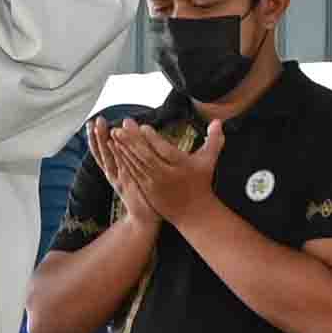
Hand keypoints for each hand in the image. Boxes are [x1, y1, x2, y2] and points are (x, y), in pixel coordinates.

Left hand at [95, 118, 224, 224]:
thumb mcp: (209, 161)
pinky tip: (115, 150)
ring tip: (114, 134)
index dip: (153, 139)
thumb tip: (218, 121)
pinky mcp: (146, 189)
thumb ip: (214, 140)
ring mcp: (154, 184)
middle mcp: (166, 176)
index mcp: (181, 167)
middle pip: (146, 157)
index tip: (143, 127)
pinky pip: (133, 173)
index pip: (165, 151)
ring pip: (136, 165)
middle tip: (120, 126)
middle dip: (132, 141)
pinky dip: (123, 161)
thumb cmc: (200, 183)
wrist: (192, 211)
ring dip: (124, 149)